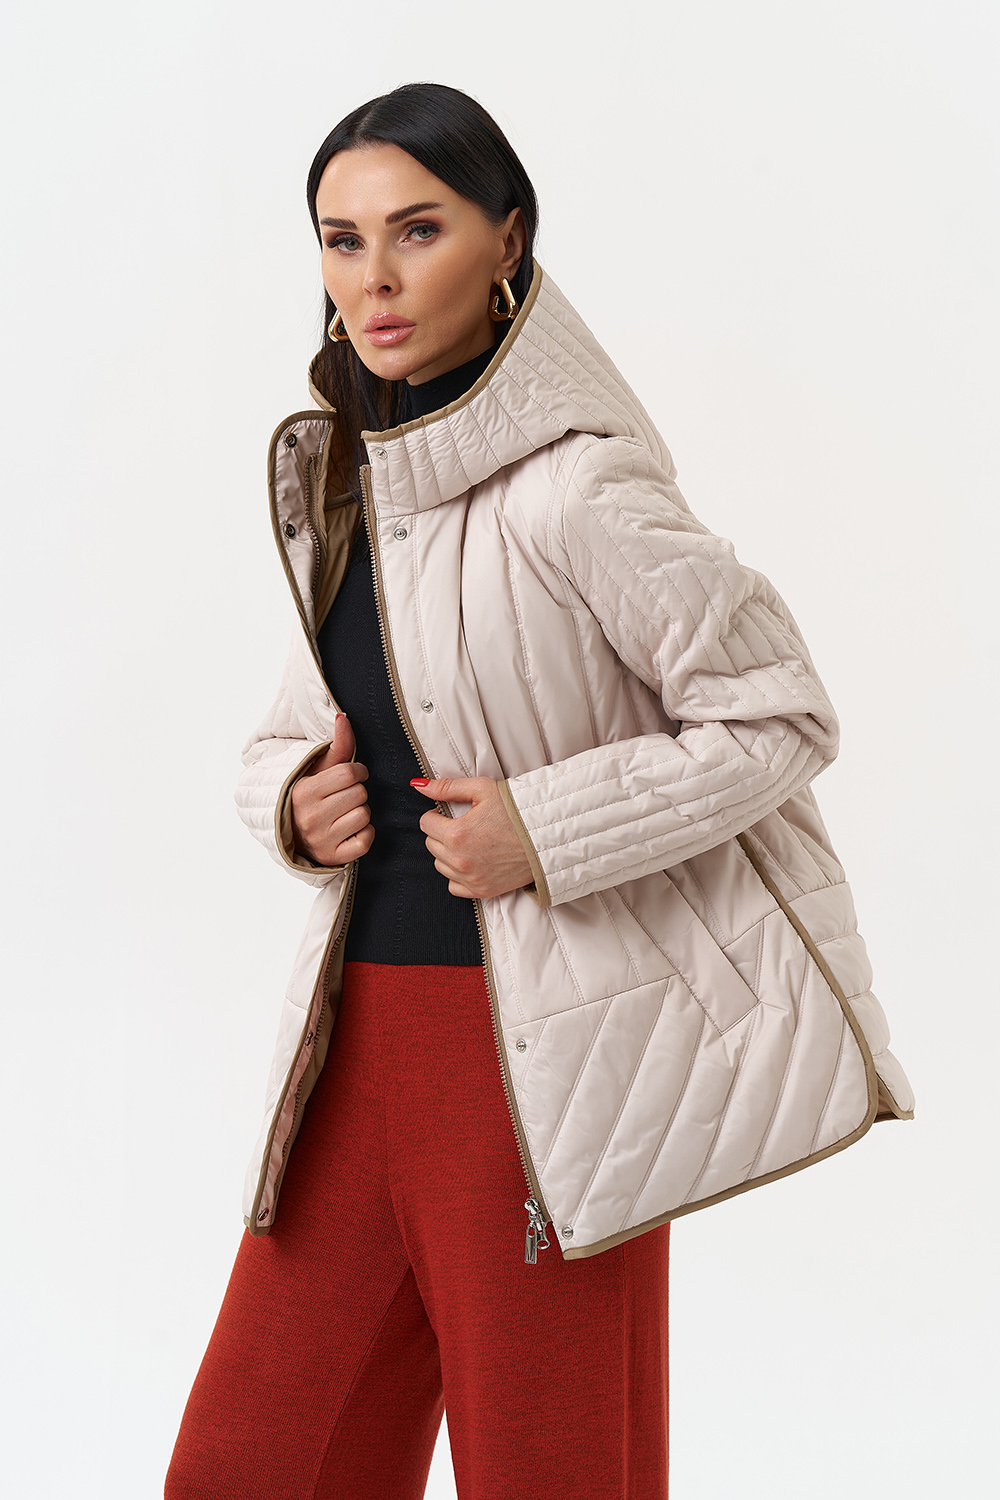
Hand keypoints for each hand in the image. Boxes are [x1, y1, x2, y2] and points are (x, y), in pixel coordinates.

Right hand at [290, 713, 373, 865]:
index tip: (352, 776)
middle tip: (346, 796)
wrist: (290, 833)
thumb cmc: (309, 797)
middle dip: (357, 792)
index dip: (358, 772)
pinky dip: (364, 834)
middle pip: (360, 794)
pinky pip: (365, 841)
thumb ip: (336, 745)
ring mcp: (321, 839)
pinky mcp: (333, 857)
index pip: (350, 773)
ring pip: (364, 815)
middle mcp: (310, 817)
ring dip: (361, 812)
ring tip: (346, 812)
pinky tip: (352, 829)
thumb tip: (343, 716)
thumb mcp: (318, 770)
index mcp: (304, 791)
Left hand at [412, 777, 532, 898]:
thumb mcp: (483, 789)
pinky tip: (472, 861)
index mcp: (457, 834)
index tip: (448, 814)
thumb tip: (419, 786)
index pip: (425, 824)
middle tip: (464, 825)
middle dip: (442, 833)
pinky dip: (458, 875)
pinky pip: (453, 885)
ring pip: (440, 865)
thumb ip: (447, 787)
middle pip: (431, 845)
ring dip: (448, 853)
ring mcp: (471, 878)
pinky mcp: (482, 890)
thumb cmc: (518, 811)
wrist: (548, 836)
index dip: (436, 815)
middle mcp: (460, 860)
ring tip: (470, 842)